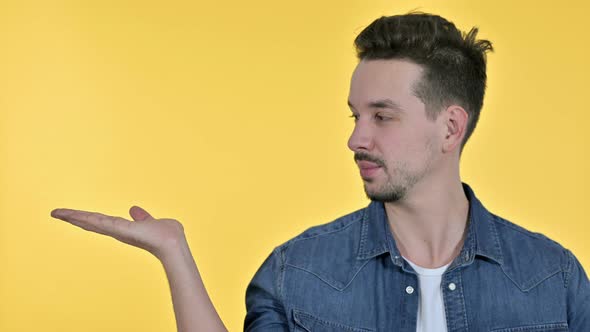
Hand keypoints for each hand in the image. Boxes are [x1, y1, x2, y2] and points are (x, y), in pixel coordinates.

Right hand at [50, 206, 185, 259]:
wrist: (173, 244)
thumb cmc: (168, 235)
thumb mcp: (154, 221)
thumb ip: (143, 217)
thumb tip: (134, 210)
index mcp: (125, 229)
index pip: (102, 222)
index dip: (88, 218)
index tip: (74, 215)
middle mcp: (117, 231)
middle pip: (92, 222)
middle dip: (75, 218)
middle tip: (57, 213)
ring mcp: (116, 231)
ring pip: (92, 221)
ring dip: (74, 216)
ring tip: (57, 213)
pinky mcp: (118, 229)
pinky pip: (98, 221)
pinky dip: (84, 217)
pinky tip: (71, 215)